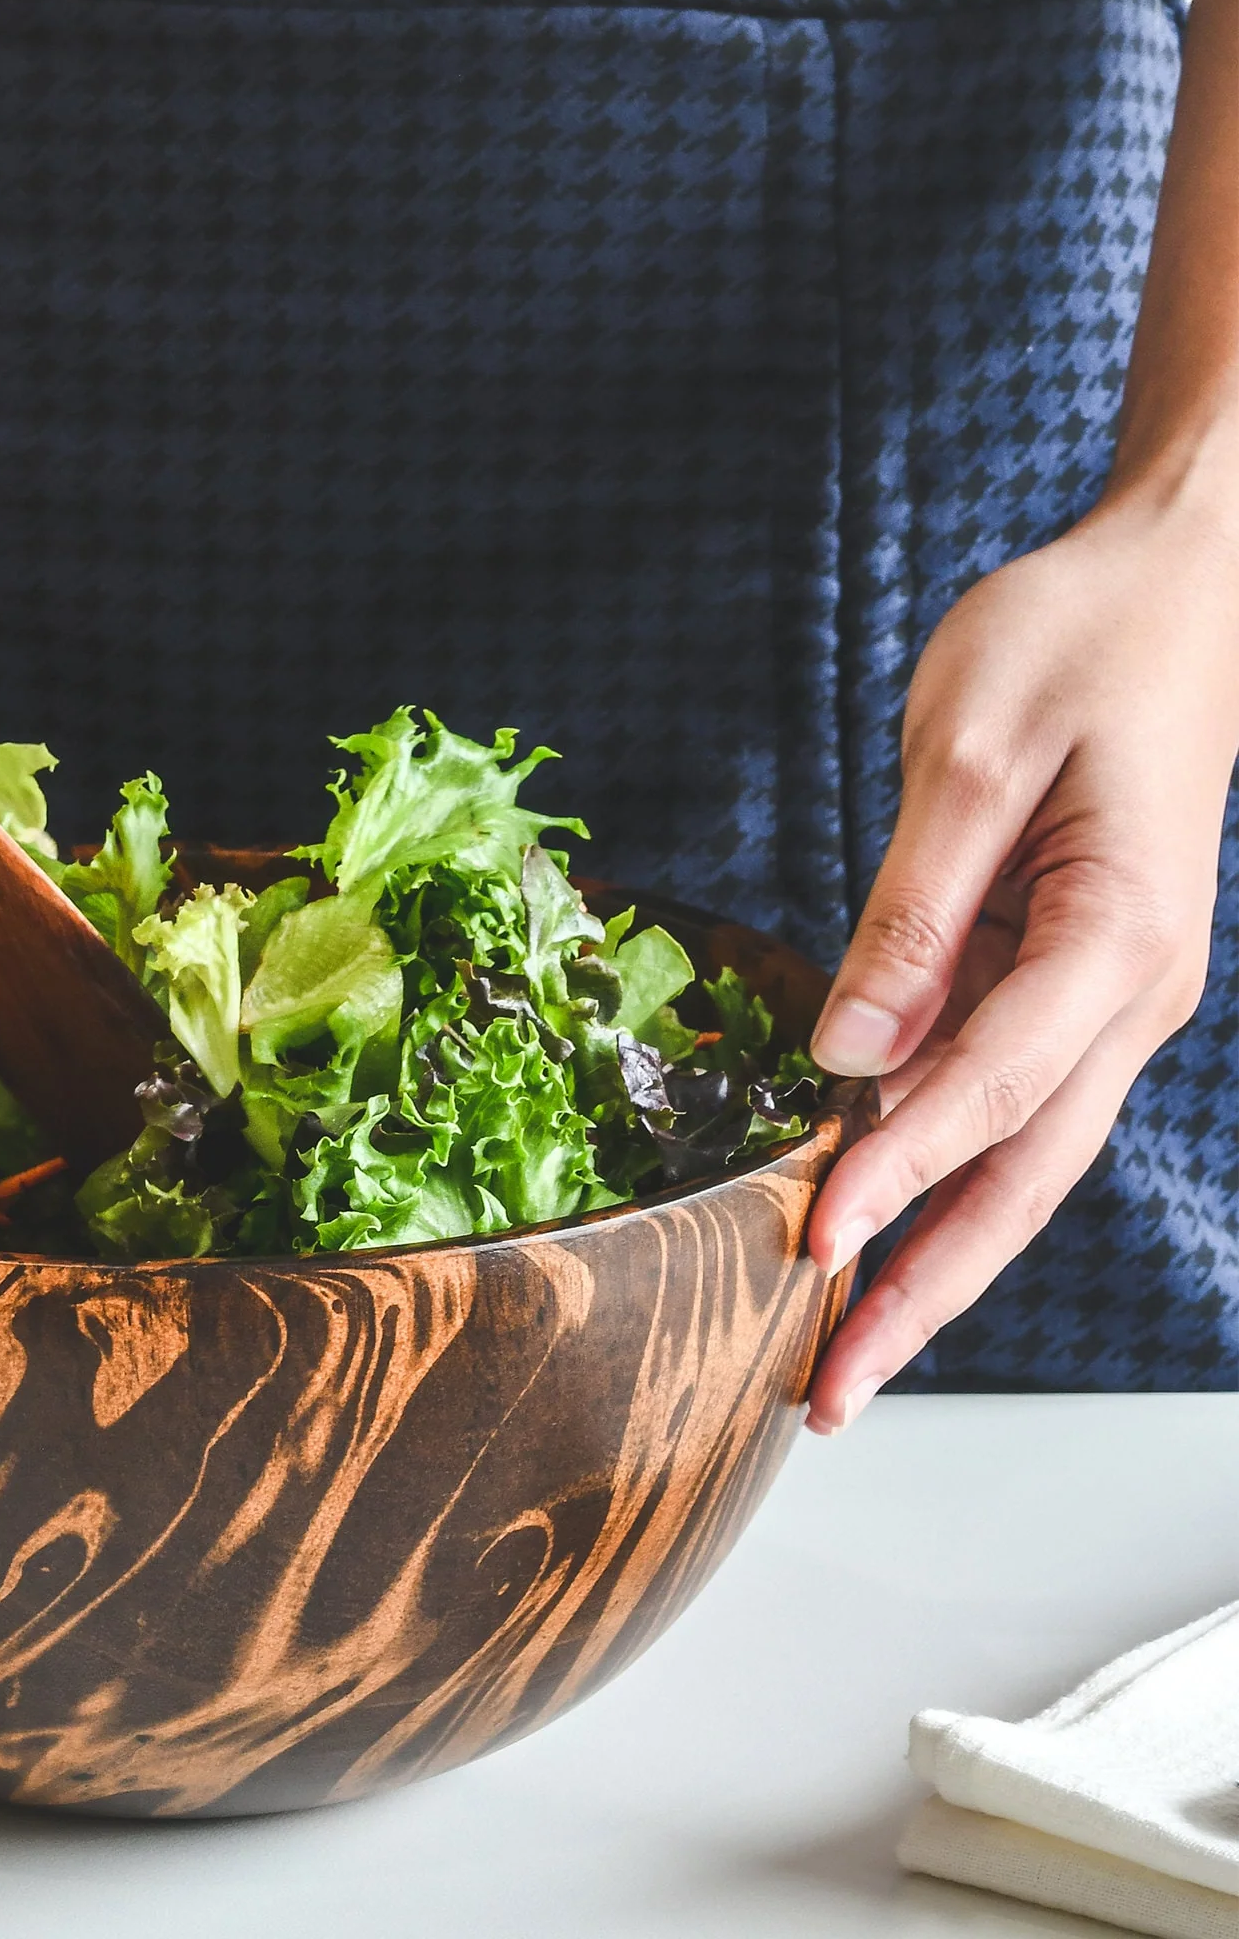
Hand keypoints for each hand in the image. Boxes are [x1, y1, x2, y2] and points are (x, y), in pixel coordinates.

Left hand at [803, 485, 1238, 1432]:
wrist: (1174, 587)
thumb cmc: (1073, 639)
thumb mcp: (969, 750)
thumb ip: (910, 911)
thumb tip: (846, 1056)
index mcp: (1115, 938)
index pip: (986, 1088)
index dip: (894, 1175)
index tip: (808, 1249)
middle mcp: (1126, 993)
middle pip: (1019, 1176)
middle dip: (924, 1290)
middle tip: (829, 1395)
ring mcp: (1103, 994)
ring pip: (1016, 1158)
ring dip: (932, 1256)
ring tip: (841, 1353)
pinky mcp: (1065, 976)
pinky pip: (999, 1094)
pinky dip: (936, 1168)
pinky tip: (869, 1221)